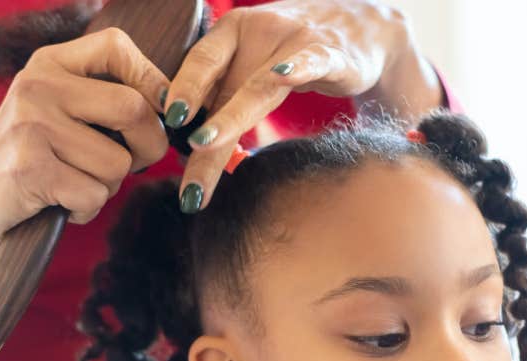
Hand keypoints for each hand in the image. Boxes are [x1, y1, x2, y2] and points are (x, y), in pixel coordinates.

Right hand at [0, 28, 171, 252]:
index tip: (163, 110)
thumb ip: (101, 97)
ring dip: (108, 186)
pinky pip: (94, 194)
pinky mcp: (30, 169)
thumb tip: (173, 105)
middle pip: (133, 108)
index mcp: (49, 63)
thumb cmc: (29, 158)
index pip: (117, 45)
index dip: (154, 78)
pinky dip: (87, 209)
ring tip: (76, 184)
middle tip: (130, 164)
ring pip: (117, 162)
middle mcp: (38, 86)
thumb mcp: (55, 109)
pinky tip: (62, 204)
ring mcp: (31, 126)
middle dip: (148, 147)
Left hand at [160, 0, 410, 211]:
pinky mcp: (332, 53)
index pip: (198, 64)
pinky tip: (285, 77)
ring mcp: (295, 40)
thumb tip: (186, 145)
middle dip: (200, 129)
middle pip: (223, 86)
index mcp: (232, 33)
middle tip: (181, 168)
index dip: (180, 91)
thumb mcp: (254, 66)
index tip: (162, 125)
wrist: (364, 27)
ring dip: (230, 117)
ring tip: (204, 143)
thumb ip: (224, 95)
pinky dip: (298, 69)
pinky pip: (312, 62)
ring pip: (259, 85)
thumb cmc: (297, 52)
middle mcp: (258, 31)